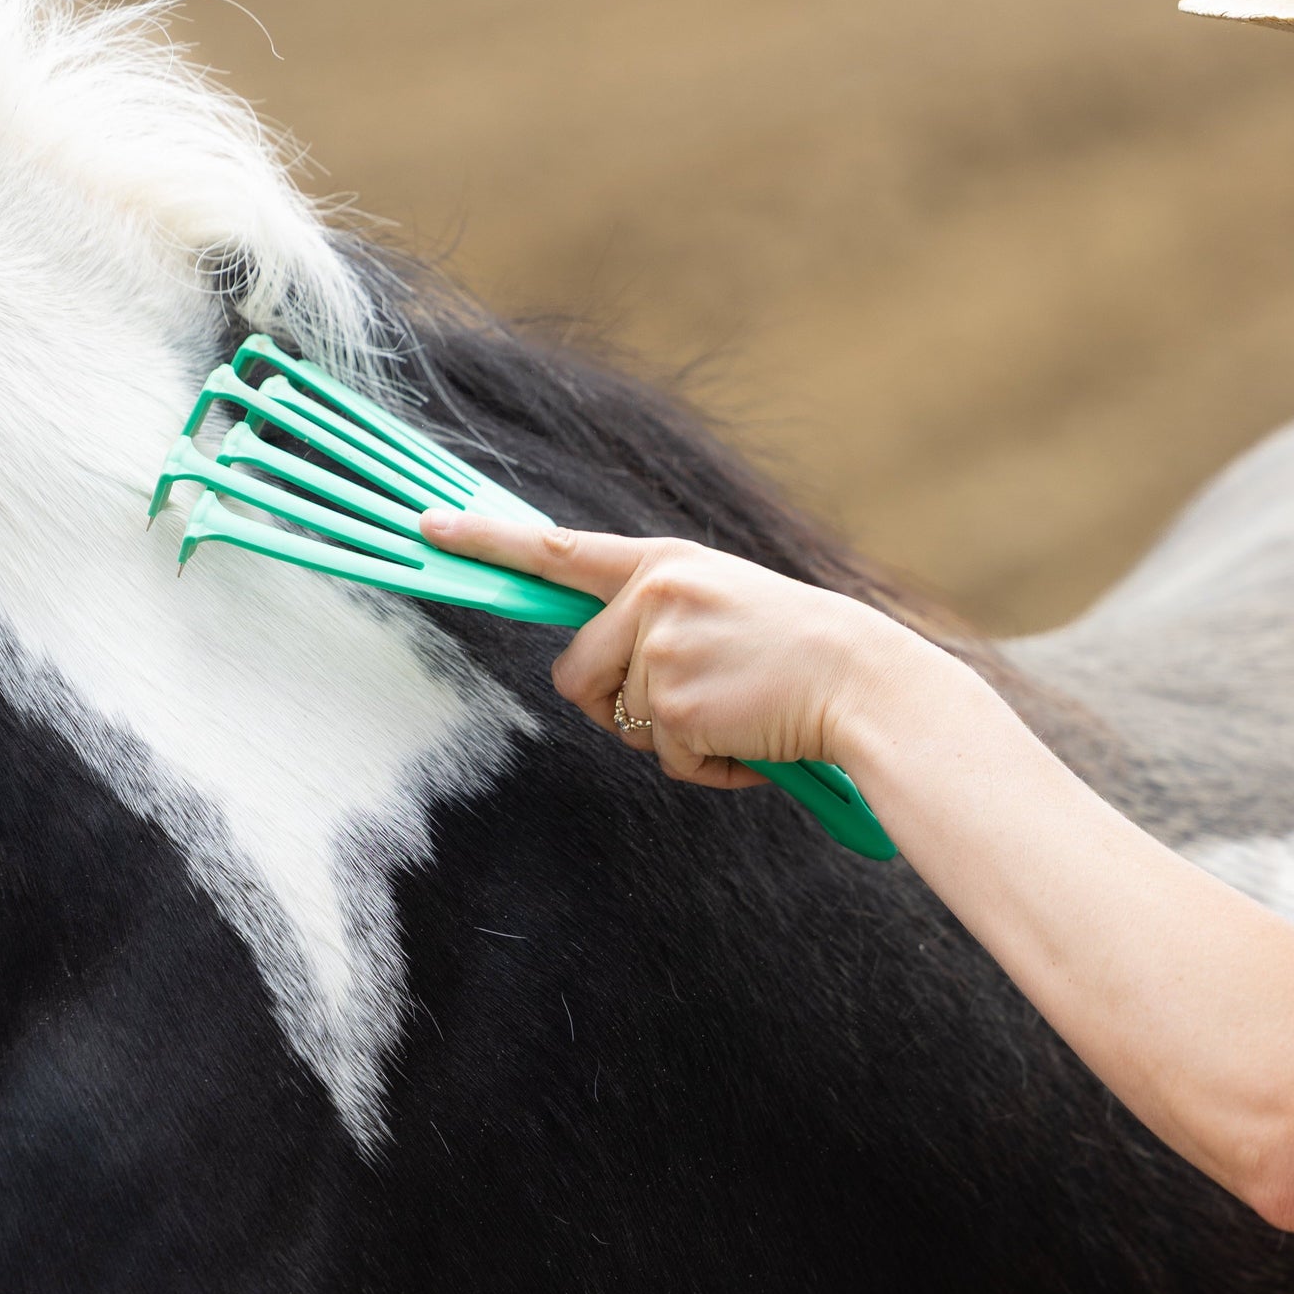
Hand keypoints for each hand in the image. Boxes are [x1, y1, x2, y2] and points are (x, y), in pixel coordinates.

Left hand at [419, 510, 923, 788]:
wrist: (864, 683)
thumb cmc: (796, 650)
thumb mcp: (720, 601)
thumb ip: (653, 612)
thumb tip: (589, 655)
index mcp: (661, 563)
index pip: (556, 549)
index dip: (486, 541)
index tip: (429, 527)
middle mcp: (650, 597)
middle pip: (573, 672)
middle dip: (612, 705)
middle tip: (683, 705)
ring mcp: (658, 650)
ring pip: (618, 720)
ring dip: (670, 736)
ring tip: (736, 712)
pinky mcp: (671, 705)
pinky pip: (660, 757)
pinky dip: (702, 766)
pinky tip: (748, 740)